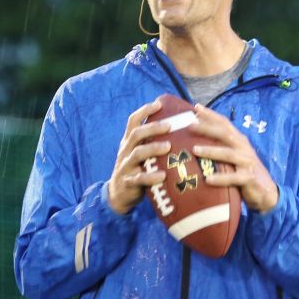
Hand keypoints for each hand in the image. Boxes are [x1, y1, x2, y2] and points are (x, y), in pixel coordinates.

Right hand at [105, 98, 170, 215]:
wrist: (119, 194)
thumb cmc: (138, 169)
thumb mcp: (141, 153)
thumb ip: (152, 142)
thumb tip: (179, 129)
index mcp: (129, 141)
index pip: (133, 121)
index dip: (144, 111)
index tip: (159, 104)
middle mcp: (125, 150)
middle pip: (136, 134)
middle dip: (153, 128)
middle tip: (169, 125)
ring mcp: (125, 166)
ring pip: (137, 153)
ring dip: (153, 148)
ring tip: (168, 147)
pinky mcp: (128, 182)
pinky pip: (139, 178)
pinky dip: (151, 176)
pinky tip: (162, 176)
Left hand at [189, 105, 279, 211]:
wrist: (266, 191)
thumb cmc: (244, 172)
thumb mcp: (235, 157)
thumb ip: (221, 147)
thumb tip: (195, 141)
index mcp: (239, 141)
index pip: (225, 123)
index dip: (211, 115)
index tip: (195, 107)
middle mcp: (244, 148)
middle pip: (225, 134)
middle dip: (207, 128)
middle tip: (190, 125)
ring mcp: (247, 162)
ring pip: (228, 154)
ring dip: (211, 151)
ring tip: (195, 150)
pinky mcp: (249, 178)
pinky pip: (234, 177)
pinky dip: (220, 178)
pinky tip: (208, 179)